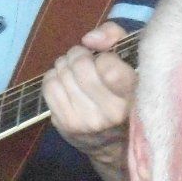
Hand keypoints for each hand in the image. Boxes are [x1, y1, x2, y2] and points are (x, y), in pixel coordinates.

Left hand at [43, 21, 136, 167]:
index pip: (109, 67)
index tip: (106, 61)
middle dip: (78, 55)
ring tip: (74, 71)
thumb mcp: (131, 60)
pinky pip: (49, 86)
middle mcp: (110, 113)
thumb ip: (115, 36)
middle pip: (80, 66)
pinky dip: (53, 78)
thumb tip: (88, 39)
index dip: (104, 56)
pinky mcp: (65, 125)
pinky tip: (64, 83)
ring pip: (62, 73)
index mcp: (132, 97)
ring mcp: (85, 121)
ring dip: (65, 65)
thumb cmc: (125, 93)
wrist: (116, 144)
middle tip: (84, 59)